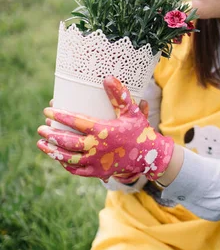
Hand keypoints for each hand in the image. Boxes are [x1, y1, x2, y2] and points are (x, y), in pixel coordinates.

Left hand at [37, 76, 172, 182]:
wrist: (148, 156)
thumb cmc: (139, 131)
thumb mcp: (132, 111)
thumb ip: (119, 95)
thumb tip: (107, 77)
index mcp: (104, 131)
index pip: (76, 122)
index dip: (60, 116)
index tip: (48, 110)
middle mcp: (98, 147)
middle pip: (68, 141)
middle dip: (51, 134)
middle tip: (41, 128)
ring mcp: (97, 162)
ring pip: (68, 157)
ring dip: (53, 151)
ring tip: (41, 143)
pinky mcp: (98, 172)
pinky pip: (76, 170)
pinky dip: (65, 163)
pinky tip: (57, 156)